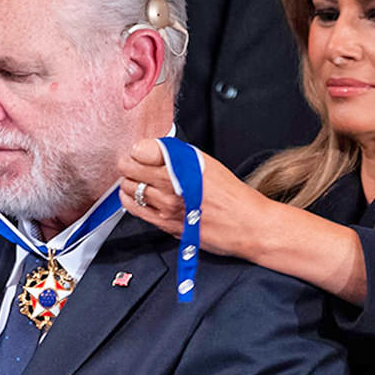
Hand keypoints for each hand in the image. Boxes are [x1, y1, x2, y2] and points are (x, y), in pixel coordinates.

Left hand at [117, 138, 273, 259]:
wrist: (246, 224)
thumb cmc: (232, 195)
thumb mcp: (207, 163)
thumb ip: (179, 156)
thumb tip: (155, 150)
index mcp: (182, 166)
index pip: (140, 151)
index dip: (139, 149)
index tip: (142, 152)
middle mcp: (171, 186)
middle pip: (129, 170)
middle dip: (129, 164)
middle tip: (135, 165)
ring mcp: (166, 207)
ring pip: (128, 189)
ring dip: (129, 183)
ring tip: (138, 181)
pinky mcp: (165, 224)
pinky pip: (135, 210)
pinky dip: (131, 201)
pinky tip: (137, 197)